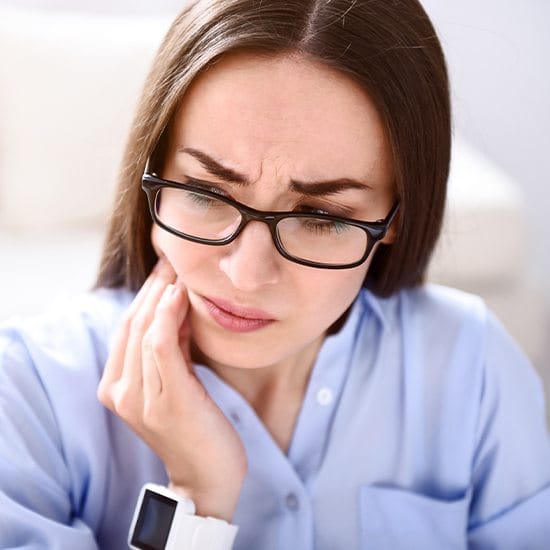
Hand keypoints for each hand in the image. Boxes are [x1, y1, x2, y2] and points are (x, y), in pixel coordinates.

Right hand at [97, 259, 246, 520]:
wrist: (209, 474)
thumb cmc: (197, 423)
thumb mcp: (176, 380)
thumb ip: (169, 349)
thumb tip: (175, 307)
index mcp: (116, 386)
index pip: (127, 326)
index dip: (144, 293)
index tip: (166, 267)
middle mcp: (120, 391)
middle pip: (131, 323)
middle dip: (152, 286)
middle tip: (173, 258)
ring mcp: (139, 398)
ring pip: (143, 329)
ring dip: (161, 293)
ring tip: (180, 268)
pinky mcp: (165, 400)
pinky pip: (159, 345)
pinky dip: (167, 315)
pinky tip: (181, 294)